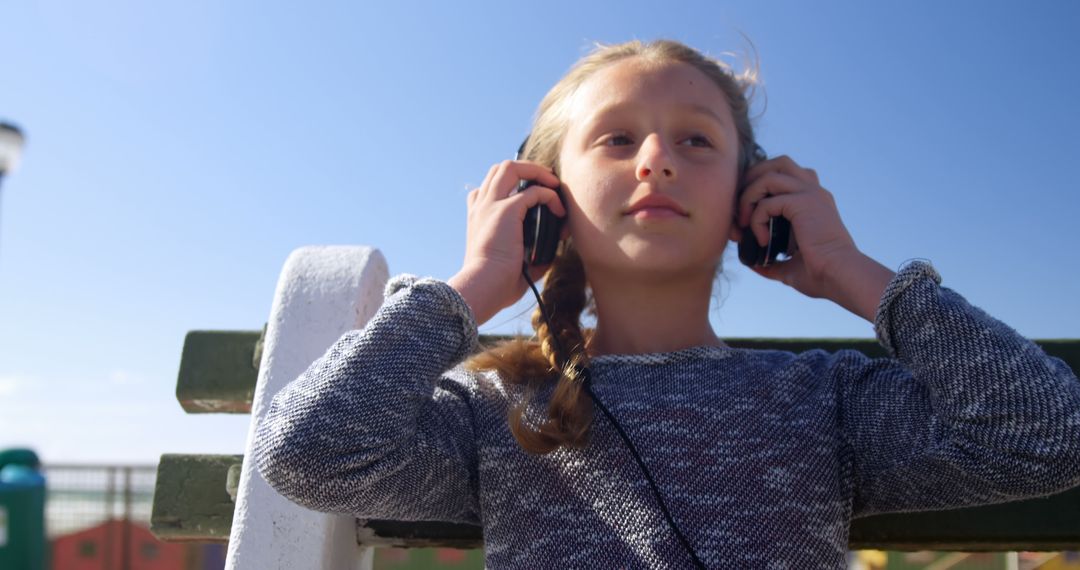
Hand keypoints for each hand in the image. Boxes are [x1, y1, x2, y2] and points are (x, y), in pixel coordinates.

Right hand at [448, 160, 565, 325]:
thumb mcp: (511, 264)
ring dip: (536, 172)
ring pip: (511, 167)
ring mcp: (492, 205)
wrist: (483, 286)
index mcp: (476, 217)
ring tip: (554, 185)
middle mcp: (481, 206)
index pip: (485, 188)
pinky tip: (559, 212)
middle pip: (500, 169)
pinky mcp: (506, 211)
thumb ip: (528, 255)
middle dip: (526, 168)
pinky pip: (534, 191)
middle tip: (547, 182)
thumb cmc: (495, 284)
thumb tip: (548, 257)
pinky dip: (550, 196)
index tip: (529, 197)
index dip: (508, 185)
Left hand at [730, 155, 859, 300]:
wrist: (840, 278)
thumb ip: (772, 261)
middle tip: (742, 210)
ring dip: (749, 197)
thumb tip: (754, 264)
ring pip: (769, 175)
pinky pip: (768, 202)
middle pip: (778, 163)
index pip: (783, 176)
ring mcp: (810, 194)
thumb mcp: (790, 266)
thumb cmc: (821, 276)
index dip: (759, 190)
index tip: (745, 220)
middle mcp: (814, 192)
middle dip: (752, 180)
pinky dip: (757, 219)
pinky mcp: (804, 203)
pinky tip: (762, 241)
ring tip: (745, 223)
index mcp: (813, 201)